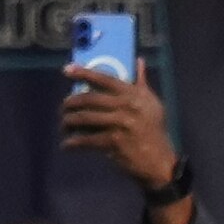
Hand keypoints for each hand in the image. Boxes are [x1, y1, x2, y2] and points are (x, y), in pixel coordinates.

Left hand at [60, 57, 180, 190]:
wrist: (160, 162)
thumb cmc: (154, 132)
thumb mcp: (153, 105)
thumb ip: (141, 83)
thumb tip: (139, 61)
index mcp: (134, 95)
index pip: (104, 78)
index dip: (83, 72)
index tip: (66, 70)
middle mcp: (126, 107)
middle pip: (88, 99)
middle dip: (70, 103)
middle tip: (63, 108)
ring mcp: (119, 124)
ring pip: (84, 118)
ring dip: (68, 123)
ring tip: (64, 126)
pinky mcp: (113, 142)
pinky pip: (86, 140)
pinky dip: (73, 143)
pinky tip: (67, 145)